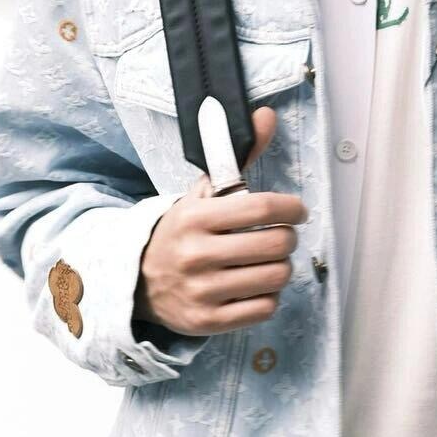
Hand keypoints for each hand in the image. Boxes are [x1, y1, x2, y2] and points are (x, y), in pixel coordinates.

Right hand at [134, 108, 306, 336]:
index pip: (263, 208)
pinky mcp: (208, 321)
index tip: (297, 210)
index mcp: (196, 216)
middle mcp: (197, 254)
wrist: (139, 279)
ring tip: (268, 260)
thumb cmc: (183, 230)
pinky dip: (269, 295)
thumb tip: (267, 114)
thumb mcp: (203, 192)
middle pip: (276, 244)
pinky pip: (265, 307)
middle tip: (281, 235)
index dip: (292, 208)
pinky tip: (256, 284)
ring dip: (281, 266)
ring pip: (276, 277)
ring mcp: (202, 291)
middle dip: (288, 237)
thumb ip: (238, 156)